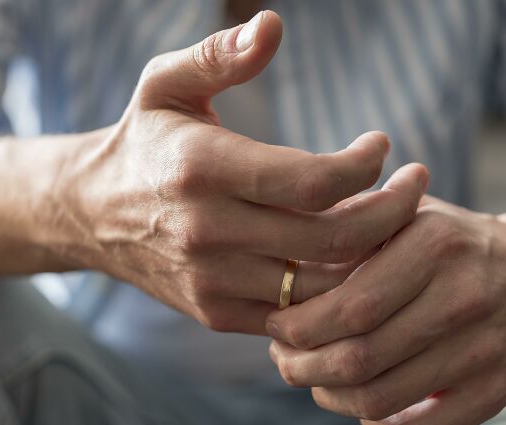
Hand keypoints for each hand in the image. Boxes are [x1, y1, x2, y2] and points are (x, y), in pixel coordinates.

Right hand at [45, 11, 427, 333]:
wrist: (91, 214)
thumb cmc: (142, 143)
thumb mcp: (164, 84)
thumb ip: (218, 54)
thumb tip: (274, 25)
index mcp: (201, 169)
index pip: (313, 181)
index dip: (365, 166)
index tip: (381, 146)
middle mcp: (206, 231)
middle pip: (330, 240)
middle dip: (391, 213)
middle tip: (415, 187)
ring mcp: (210, 279)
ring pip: (320, 286)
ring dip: (369, 257)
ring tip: (388, 222)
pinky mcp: (214, 311)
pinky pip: (293, 315)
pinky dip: (330, 292)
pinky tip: (344, 258)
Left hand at [267, 195, 505, 424]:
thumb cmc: (450, 241)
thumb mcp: (407, 214)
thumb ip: (352, 227)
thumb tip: (283, 257)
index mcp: (434, 246)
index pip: (350, 306)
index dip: (299, 326)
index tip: (274, 324)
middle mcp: (462, 299)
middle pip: (357, 358)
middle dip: (300, 364)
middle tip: (281, 355)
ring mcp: (481, 351)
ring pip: (378, 399)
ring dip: (326, 395)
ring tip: (309, 375)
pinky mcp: (493, 392)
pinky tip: (355, 403)